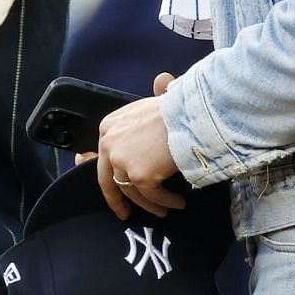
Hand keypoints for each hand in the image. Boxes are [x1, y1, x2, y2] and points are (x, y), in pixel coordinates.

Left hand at [94, 72, 184, 219]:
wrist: (192, 115)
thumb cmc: (179, 107)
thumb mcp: (154, 101)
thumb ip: (150, 105)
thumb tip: (161, 81)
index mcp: (109, 125)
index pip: (102, 157)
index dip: (107, 176)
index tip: (113, 190)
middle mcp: (109, 143)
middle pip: (109, 179)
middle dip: (116, 200)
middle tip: (124, 213)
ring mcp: (122, 160)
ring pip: (133, 191)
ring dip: (150, 204)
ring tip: (164, 210)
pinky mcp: (139, 175)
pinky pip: (152, 196)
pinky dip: (165, 202)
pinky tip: (177, 203)